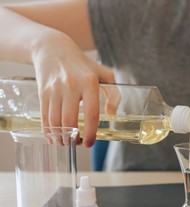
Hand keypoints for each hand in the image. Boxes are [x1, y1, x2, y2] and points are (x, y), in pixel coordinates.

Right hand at [32, 31, 114, 146]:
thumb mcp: (103, 73)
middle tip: (78, 143)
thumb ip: (113, 94)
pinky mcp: (43, 92)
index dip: (91, 132)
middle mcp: (71, 86)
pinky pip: (45, 116)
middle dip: (74, 138)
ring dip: (60, 137)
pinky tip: (53, 136)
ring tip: (66, 142)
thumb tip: (112, 114)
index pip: (92, 114)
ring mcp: (55, 89)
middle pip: (71, 121)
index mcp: (89, 83)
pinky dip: (48, 130)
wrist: (53, 48)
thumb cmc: (82, 64)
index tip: (90, 142)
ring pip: (56, 122)